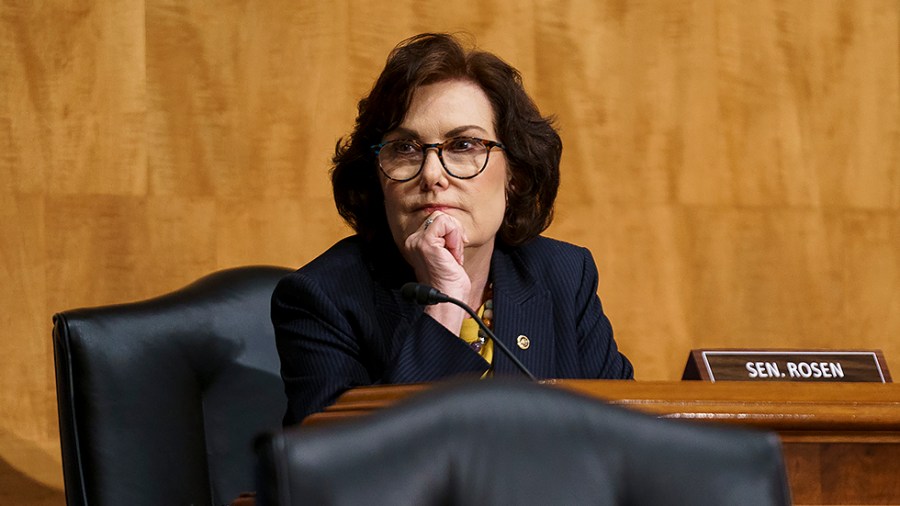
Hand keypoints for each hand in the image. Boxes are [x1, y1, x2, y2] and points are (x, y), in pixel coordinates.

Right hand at [402, 212, 470, 332]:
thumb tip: (454, 223)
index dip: (452, 233)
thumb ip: (445, 238)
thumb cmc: (450, 282)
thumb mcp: (447, 254)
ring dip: (456, 236)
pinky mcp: (426, 244)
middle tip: (456, 254)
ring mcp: (417, 242)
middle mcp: (413, 241)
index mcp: (416, 243)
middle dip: (455, 233)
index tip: (456, 252)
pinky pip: (446, 223)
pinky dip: (456, 238)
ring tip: (454, 256)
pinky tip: (454, 255)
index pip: (437, 220)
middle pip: (440, 216)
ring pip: (443, 217)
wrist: (448, 300)